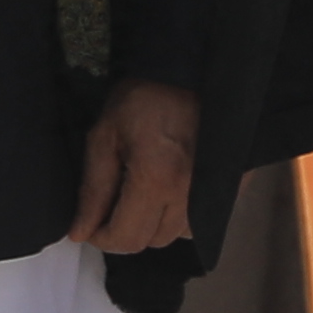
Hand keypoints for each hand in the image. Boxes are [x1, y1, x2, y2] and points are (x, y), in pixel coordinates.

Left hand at [64, 80, 199, 256]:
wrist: (194, 70)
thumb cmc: (144, 98)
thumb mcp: (105, 135)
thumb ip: (93, 188)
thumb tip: (80, 232)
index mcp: (155, 181)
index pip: (125, 238)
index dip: (100, 237)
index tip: (90, 222)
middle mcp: (189, 197)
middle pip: (151, 242)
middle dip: (126, 229)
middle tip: (115, 201)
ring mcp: (215, 195)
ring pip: (177, 236)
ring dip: (155, 224)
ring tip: (144, 192)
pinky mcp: (232, 188)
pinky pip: (200, 221)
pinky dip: (180, 215)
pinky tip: (171, 187)